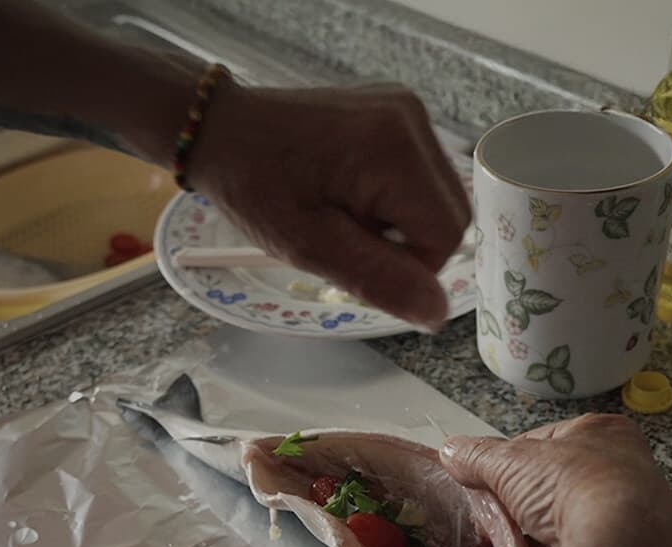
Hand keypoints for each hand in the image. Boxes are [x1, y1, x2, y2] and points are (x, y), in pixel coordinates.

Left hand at [188, 83, 469, 329]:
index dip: (410, 265)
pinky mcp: (397, 109)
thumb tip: (438, 314)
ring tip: (342, 211)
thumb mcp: (309, 245)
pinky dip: (391, 195)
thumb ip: (378, 279)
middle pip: (450, 212)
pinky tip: (347, 190)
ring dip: (397, 220)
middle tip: (345, 235)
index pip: (447, 234)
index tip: (355, 258)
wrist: (221, 129)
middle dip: (405, 241)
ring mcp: (407, 109)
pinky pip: (419, 172)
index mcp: (396, 151)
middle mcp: (413, 120)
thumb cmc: (254, 187)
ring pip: (436, 196)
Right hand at [438, 414, 671, 546]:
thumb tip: (452, 451)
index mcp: (606, 430)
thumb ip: (477, 455)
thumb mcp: (510, 463)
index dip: (512, 460)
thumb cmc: (576, 487)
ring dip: (541, 530)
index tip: (492, 479)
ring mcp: (638, 511)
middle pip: (557, 481)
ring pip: (570, 517)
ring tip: (518, 542)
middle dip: (526, 500)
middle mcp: (630, 466)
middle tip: (502, 515)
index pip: (545, 440)